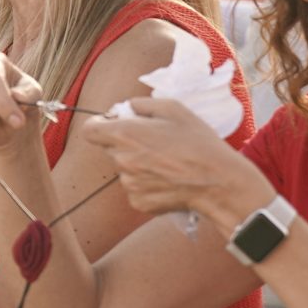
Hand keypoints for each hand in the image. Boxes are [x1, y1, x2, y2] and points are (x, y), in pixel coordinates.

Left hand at [85, 97, 266, 221]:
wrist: (218, 182)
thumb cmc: (198, 143)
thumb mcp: (173, 108)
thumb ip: (141, 104)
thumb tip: (126, 109)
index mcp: (125, 135)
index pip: (89, 130)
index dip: (101, 125)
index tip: (115, 124)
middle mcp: (121, 161)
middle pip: (111, 149)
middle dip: (126, 143)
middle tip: (154, 142)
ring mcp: (129, 185)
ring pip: (125, 169)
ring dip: (138, 164)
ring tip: (168, 162)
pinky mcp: (139, 202)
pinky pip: (136, 188)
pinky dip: (148, 184)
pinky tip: (169, 180)